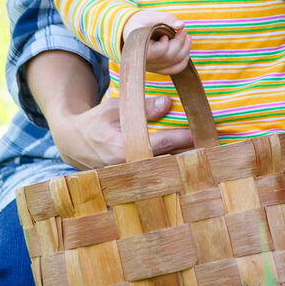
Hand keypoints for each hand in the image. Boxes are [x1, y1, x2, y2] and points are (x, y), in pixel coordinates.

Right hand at [49, 94, 193, 171]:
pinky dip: (171, 170)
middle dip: (188, 155)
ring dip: (182, 165)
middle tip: (211, 146)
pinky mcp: (130, 182)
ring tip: (207, 157)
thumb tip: (167, 104)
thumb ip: (141, 106)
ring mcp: (129, 178)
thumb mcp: (114, 108)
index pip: (160, 144)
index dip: (181, 137)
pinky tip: (189, 165)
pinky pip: (155, 175)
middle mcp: (127, 168)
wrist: (73, 143)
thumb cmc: (96, 122)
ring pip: (162, 171)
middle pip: (166, 162)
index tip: (198, 132)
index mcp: (122, 149)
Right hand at [124, 8, 189, 75]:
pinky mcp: (156, 69)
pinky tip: (186, 52)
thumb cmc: (140, 22)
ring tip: (187, 38)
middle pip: (168, 58)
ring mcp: (150, 67)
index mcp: (139, 48)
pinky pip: (172, 70)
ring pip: (172, 65)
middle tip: (184, 31)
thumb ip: (166, 19)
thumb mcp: (150, 16)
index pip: (159, 51)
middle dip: (181, 43)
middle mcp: (144, 61)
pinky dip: (182, 63)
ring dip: (184, 51)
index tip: (171, 31)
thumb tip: (181, 25)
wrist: (130, 30)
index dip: (168, 42)